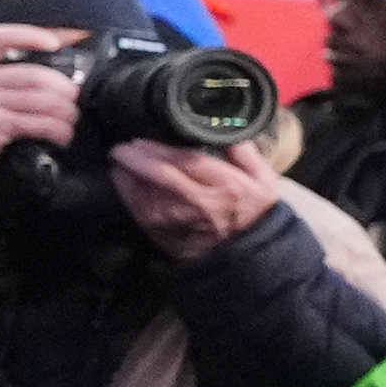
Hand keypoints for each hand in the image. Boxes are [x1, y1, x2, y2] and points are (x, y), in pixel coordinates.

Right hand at [0, 24, 84, 180]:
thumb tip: (26, 75)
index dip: (28, 35)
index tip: (54, 42)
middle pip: (31, 73)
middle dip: (61, 86)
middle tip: (72, 96)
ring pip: (41, 98)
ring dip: (65, 110)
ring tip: (70, 118)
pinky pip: (38, 123)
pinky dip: (58, 129)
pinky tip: (61, 135)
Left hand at [106, 137, 291, 259]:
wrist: (243, 253)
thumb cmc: (253, 212)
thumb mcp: (265, 181)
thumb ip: (247, 154)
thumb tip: (227, 132)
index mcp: (224, 186)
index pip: (184, 162)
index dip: (158, 149)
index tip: (140, 140)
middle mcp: (197, 203)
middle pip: (158, 175)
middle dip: (135, 158)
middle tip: (121, 147)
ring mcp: (176, 220)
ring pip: (142, 191)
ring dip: (126, 174)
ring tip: (120, 160)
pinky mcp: (162, 232)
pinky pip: (137, 208)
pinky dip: (126, 191)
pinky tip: (122, 178)